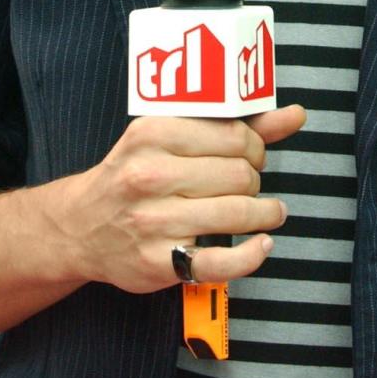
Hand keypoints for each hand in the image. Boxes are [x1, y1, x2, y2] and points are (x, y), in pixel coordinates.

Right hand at [47, 105, 306, 293]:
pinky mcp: (158, 262)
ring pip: (236, 214)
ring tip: (268, 213)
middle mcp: (149, 175)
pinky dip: (252, 255)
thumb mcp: (171, 136)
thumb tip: (295, 114)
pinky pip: (221, 262)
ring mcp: (152, 221)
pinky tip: (261, 245)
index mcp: (152, 133)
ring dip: (265, 214)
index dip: (256, 145)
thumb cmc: (135, 174)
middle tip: (252, 183)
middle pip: (240, 174)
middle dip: (257, 179)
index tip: (253, 154)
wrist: (81, 226)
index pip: (234, 134)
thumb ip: (234, 125)